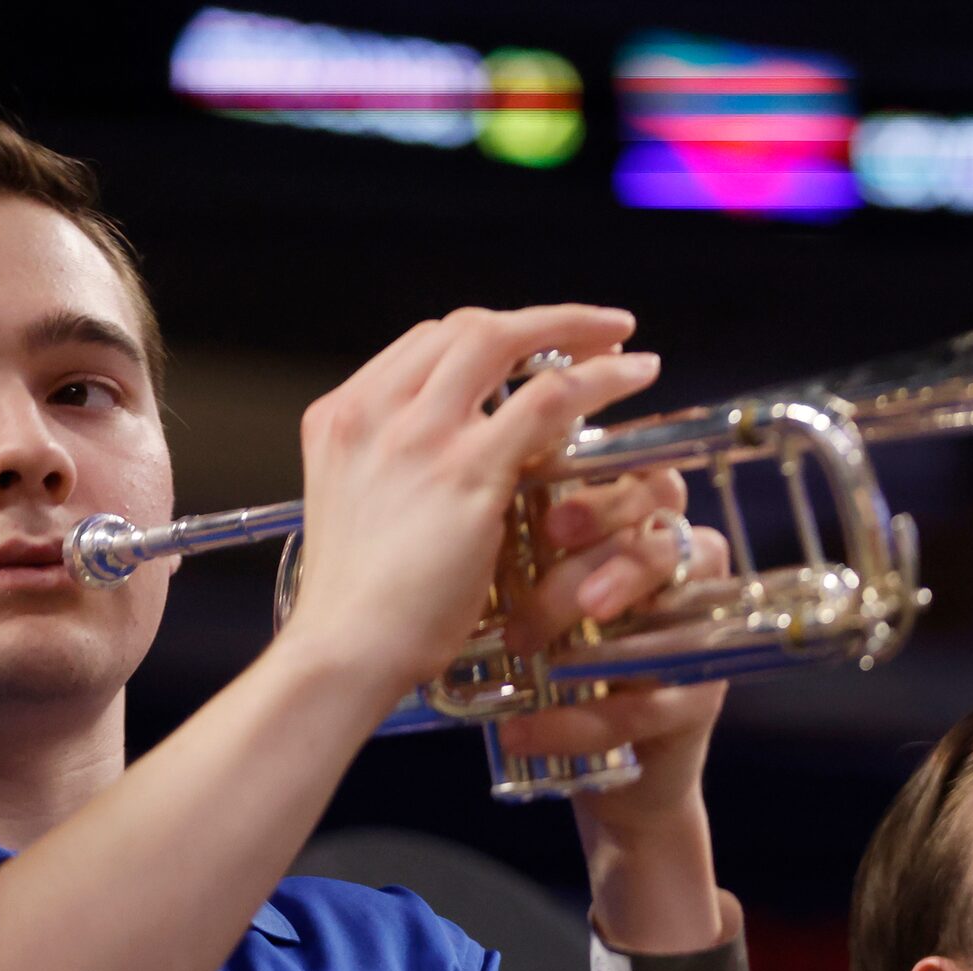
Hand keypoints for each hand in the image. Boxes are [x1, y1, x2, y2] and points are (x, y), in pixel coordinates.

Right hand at [277, 306, 660, 708]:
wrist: (345, 649)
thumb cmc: (361, 607)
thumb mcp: (363, 514)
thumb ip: (399, 474)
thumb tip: (446, 467)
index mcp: (340, 417)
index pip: (423, 345)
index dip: (488, 336)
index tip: (533, 346)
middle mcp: (374, 411)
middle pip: (464, 329)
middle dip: (537, 320)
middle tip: (594, 327)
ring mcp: (419, 436)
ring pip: (505, 343)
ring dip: (573, 330)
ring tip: (622, 336)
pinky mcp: (468, 473)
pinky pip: (548, 399)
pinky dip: (597, 379)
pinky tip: (632, 376)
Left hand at [490, 469, 734, 849]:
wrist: (600, 752)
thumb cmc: (560, 648)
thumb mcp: (536, 587)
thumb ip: (522, 545)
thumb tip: (468, 506)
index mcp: (649, 530)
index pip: (654, 486)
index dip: (611, 499)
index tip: (553, 525)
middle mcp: (687, 579)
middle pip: (668, 547)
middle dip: (614, 563)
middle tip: (563, 588)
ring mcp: (700, 641)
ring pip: (666, 628)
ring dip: (596, 645)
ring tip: (523, 650)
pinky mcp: (700, 704)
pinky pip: (645, 708)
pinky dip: (577, 722)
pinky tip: (522, 731)